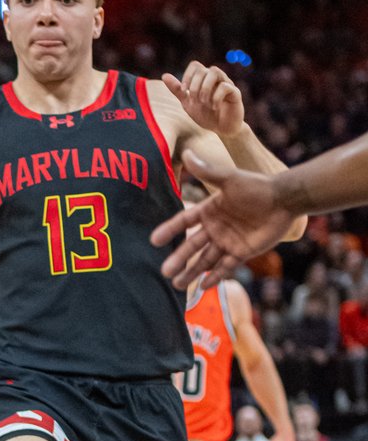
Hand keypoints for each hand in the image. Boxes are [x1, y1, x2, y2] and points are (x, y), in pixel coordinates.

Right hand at [151, 150, 293, 287]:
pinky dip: (215, 277)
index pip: (184, 221)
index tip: (155, 241)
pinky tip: (203, 287)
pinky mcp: (241, 252)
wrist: (285, 200)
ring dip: (191, 272)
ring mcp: (228, 241)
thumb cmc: (257, 187)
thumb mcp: (230, 179)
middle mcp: (215, 228)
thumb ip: (208, 172)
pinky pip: (225, 267)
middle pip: (192, 246)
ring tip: (177, 285)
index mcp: (210, 210)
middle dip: (178, 259)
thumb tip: (187, 153)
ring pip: (205, 260)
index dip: (170, 230)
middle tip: (164, 272)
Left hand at [163, 62, 244, 137]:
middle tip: (194, 100)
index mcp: (204, 79)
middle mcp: (216, 78)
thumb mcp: (188, 103)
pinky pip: (225, 86)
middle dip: (195, 85)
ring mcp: (226, 83)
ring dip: (205, 88)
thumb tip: (164, 75)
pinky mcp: (235, 93)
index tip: (183, 91)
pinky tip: (214, 107)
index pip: (195, 65)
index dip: (187, 76)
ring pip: (215, 72)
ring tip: (204, 102)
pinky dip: (216, 97)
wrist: (222, 129)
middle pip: (203, 69)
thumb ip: (177, 90)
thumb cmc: (206, 115)